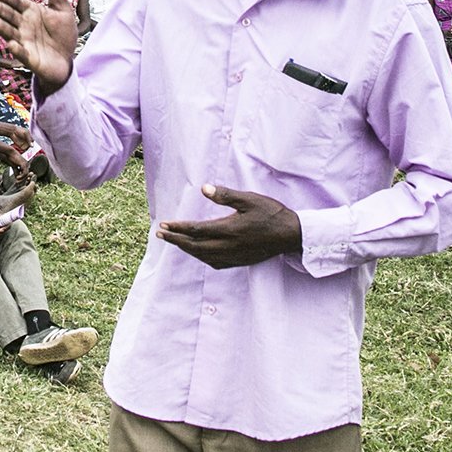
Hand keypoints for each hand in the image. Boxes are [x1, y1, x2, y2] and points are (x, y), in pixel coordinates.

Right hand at [0, 0, 79, 92]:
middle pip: (9, 15)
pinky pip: (22, 53)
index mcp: (31, 12)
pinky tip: (11, 44)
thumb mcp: (62, 9)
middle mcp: (24, 26)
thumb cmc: (62, 34)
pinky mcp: (29, 58)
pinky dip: (16, 49)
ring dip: (0, 26)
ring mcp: (25, 42)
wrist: (67, 60)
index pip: (16, 1)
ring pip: (10, 32)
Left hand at [157, 185, 301, 269]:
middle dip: (175, 240)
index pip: (196, 230)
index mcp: (229, 229)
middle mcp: (229, 246)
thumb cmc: (271, 213)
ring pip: (203, 256)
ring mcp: (234, 256)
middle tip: (160, 234)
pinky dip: (201, 257)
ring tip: (174, 241)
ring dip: (186, 249)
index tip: (164, 224)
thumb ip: (225, 195)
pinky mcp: (240, 261)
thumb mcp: (249, 199)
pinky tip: (198, 252)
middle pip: (195, 246)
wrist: (291, 235)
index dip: (178, 228)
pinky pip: (214, 263)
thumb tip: (203, 189)